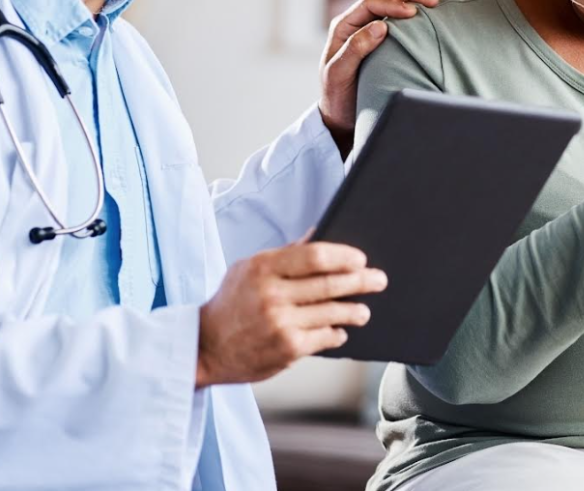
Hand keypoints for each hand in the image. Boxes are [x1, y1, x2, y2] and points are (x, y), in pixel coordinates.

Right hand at [195, 241, 387, 386]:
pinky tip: (340, 331)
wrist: (204, 347)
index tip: (360, 259)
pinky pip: (324, 337)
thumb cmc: (230, 303)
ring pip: (333, 312)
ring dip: (355, 310)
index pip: (315, 256)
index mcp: (263, 267)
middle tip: (379, 279)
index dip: (344, 256)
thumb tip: (317, 234)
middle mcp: (272, 294)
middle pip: (330, 283)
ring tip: (363, 310)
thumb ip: (285, 254)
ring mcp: (281, 323)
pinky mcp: (288, 349)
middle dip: (361, 281)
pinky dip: (336, 333)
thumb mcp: (248, 269)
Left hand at [318, 0, 443, 157]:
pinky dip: (418, 10)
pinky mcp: (385, 38)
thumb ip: (355, 48)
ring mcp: (371, 28)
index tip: (413, 13)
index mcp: (343, 26)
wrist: (340, 114)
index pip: (370, 3)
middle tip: (434, 0)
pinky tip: (435, 10)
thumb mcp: (339, 74)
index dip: (392, 4)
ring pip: (395, 3)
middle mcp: (357, 22)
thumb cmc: (337, 96)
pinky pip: (401, 18)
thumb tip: (380, 25)